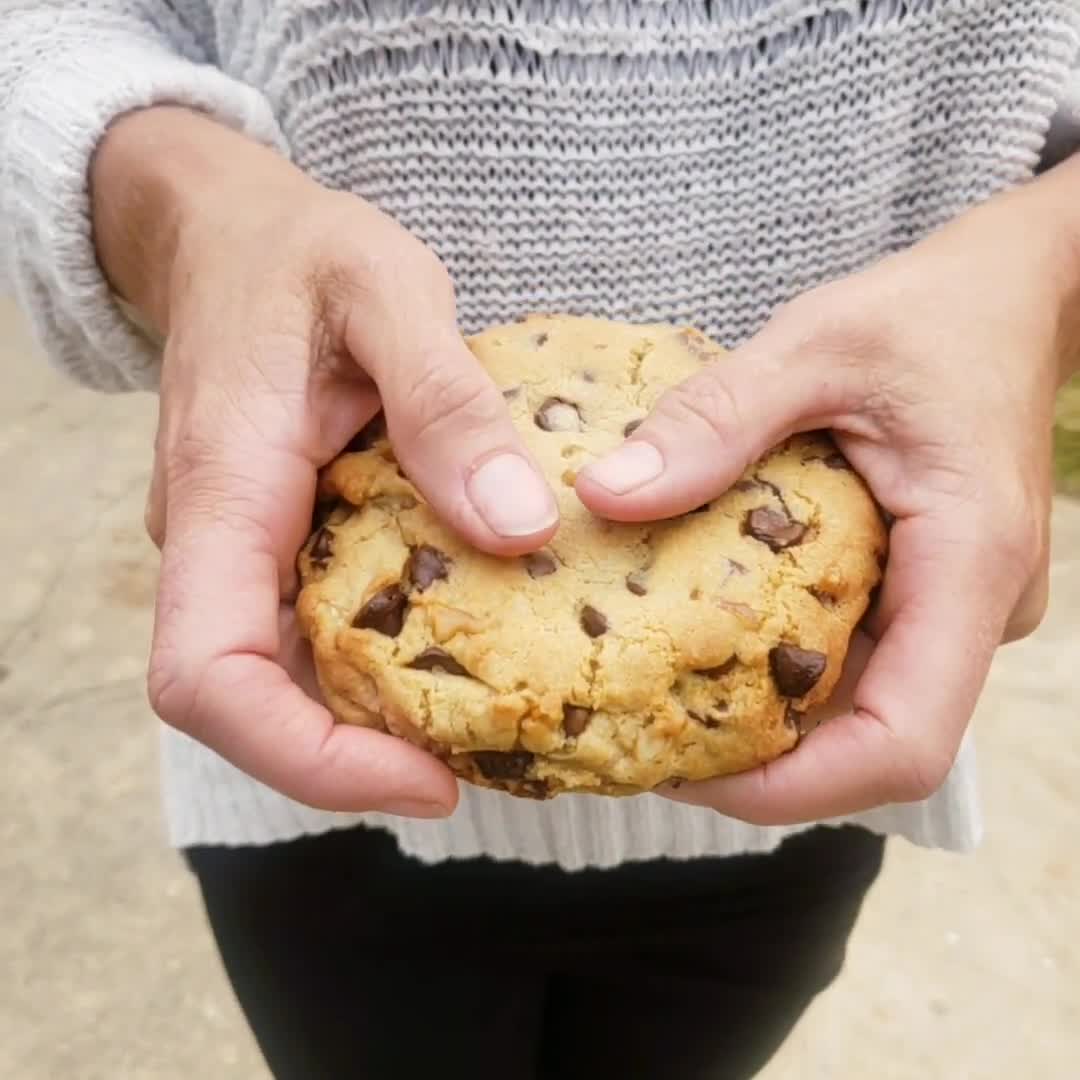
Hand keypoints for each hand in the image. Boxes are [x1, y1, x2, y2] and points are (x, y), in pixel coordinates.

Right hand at [93, 107, 557, 815]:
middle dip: (353, 761)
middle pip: (248, 705)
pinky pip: (313, 632)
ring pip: (283, 680)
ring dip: (370, 725)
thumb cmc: (299, 253)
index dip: (302, 757)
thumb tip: (516, 526)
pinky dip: (378, 668)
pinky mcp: (278, 543)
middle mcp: (216, 541)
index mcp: (222, 489)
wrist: (233, 237)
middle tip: (480, 765)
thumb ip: (442, 401)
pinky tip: (461, 651)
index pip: (206, 677)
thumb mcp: (384, 292)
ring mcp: (243, 550)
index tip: (423, 780)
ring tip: (487, 723)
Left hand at [577, 159, 1079, 824]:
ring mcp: (956, 607)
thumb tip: (608, 495)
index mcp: (969, 560)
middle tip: (639, 736)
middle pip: (871, 746)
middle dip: (760, 764)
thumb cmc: (933, 315)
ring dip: (767, 725)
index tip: (688, 775)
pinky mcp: (926, 592)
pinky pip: (860, 662)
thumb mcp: (817, 348)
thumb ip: (716, 419)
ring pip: (863, 712)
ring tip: (655, 697)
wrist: (1009, 297)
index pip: (903, 744)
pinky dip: (784, 671)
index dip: (797, 788)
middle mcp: (975, 606)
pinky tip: (707, 641)